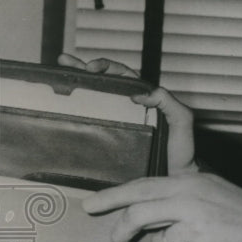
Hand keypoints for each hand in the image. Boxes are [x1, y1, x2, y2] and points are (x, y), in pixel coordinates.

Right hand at [57, 53, 195, 173]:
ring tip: (60, 69)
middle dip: (83, 68)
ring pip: (94, 97)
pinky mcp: (109, 139)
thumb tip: (142, 93)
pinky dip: (75, 110)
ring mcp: (117, 122)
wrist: (174, 178)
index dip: (107, 66)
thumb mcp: (181, 121)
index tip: (92, 67)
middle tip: (66, 62)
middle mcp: (129, 108)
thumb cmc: (181, 152)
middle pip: (103, 81)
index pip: (123, 75)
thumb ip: (168, 102)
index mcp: (145, 99)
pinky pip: (91, 121)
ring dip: (77, 81)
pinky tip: (62, 104)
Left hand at [82, 172, 241, 241]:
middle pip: (138, 215)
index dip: (113, 196)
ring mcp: (196, 225)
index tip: (91, 205)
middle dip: (119, 234)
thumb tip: (145, 216)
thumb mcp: (210, 189)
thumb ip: (178, 197)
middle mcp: (190, 199)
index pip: (142, 187)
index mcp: (190, 182)